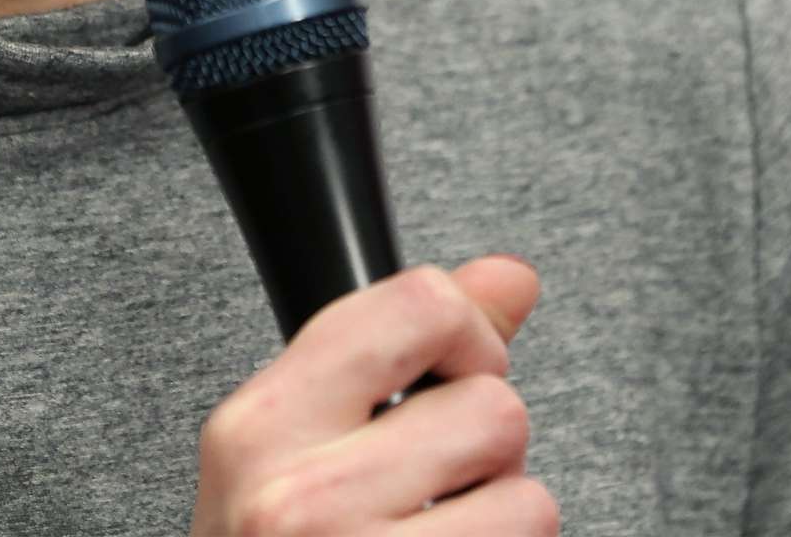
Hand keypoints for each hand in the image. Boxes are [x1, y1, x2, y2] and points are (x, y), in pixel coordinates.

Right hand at [188, 256, 555, 534]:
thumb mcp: (300, 445)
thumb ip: (401, 345)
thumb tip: (510, 278)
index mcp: (259, 428)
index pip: (417, 305)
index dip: (467, 334)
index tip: (456, 371)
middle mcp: (297, 502)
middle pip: (495, 409)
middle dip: (485, 453)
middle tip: (429, 493)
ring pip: (532, 501)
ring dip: (504, 525)